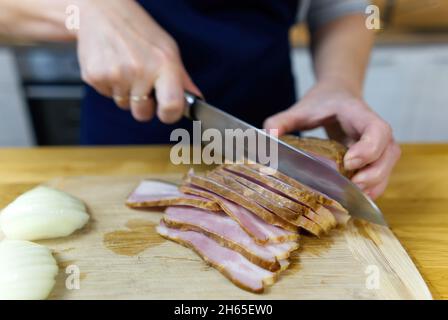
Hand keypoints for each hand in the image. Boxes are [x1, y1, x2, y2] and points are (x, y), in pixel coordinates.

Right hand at [76, 0, 199, 122]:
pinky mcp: (94, 76)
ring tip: (125, 68)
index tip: (167, 111)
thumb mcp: (168, 50)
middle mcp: (140, 70)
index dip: (170, 115)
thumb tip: (197, 100)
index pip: (172, 106)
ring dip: (125, 93)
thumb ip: (182, 79)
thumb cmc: (139, 31)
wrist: (101, 11)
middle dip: (143, 105)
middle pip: (143, 114)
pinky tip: (112, 66)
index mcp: (163, 64)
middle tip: (141, 82)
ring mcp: (115, 74)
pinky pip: (107, 96)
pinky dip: (109, 86)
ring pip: (124, 106)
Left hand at [263, 81, 400, 198]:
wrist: (339, 94)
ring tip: (353, 198)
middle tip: (353, 186)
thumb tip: (266, 136)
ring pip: (387, 167)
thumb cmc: (322, 101)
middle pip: (388, 153)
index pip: (377, 130)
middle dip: (374, 173)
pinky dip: (371, 189)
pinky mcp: (374, 158)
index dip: (369, 148)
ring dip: (374, 185)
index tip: (350, 162)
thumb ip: (282, 120)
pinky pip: (381, 175)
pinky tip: (354, 199)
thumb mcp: (301, 108)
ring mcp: (378, 145)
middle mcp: (375, 131)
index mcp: (359, 114)